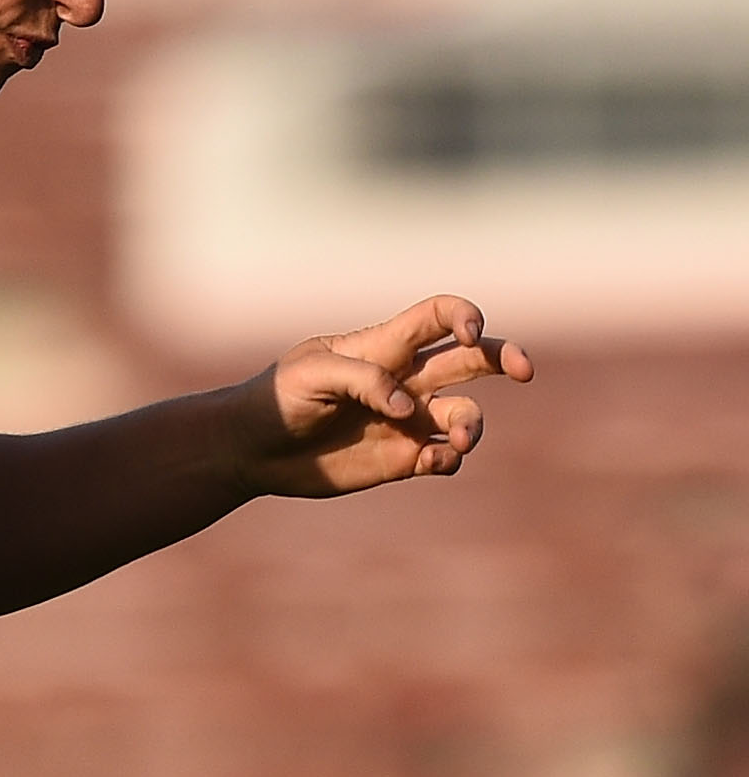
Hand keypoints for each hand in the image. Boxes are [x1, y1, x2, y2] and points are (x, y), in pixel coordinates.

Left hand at [226, 295, 535, 498]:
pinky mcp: (402, 457)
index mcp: (384, 347)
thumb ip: (362, 379)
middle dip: (506, 357)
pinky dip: (449, 458)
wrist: (251, 449)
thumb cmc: (277, 398)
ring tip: (458, 441)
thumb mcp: (310, 375)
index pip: (436, 317)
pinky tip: (430, 461)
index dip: (464, 315)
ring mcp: (407, 419)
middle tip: (525, 371)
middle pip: (472, 360)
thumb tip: (406, 407)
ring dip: (474, 425)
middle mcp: (405, 380)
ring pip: (465, 414)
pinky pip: (445, 455)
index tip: (471, 330)